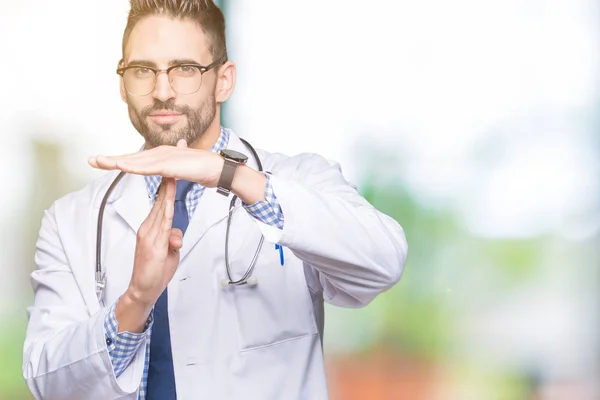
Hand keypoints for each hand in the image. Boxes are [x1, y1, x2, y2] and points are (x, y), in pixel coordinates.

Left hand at [88, 139, 223, 187]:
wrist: (218, 169)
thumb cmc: (203, 170)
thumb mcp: (181, 171)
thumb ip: (172, 171)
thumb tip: (169, 173)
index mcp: (162, 155)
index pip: (136, 159)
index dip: (118, 160)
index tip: (103, 162)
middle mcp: (160, 153)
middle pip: (130, 158)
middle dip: (110, 159)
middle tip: (90, 160)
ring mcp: (164, 158)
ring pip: (135, 161)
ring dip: (116, 161)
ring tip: (99, 162)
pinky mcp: (169, 165)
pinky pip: (148, 168)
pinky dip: (133, 167)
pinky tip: (121, 167)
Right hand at [126, 176, 181, 305]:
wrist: (142, 290)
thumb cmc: (154, 272)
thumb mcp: (168, 253)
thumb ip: (172, 240)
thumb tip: (176, 236)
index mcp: (150, 228)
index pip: (160, 204)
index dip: (166, 187)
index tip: (172, 171)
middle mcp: (147, 228)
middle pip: (159, 201)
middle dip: (167, 182)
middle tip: (171, 163)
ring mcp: (149, 236)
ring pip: (160, 209)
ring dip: (167, 191)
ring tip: (171, 174)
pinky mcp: (152, 245)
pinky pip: (161, 225)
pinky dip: (165, 211)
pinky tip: (168, 201)